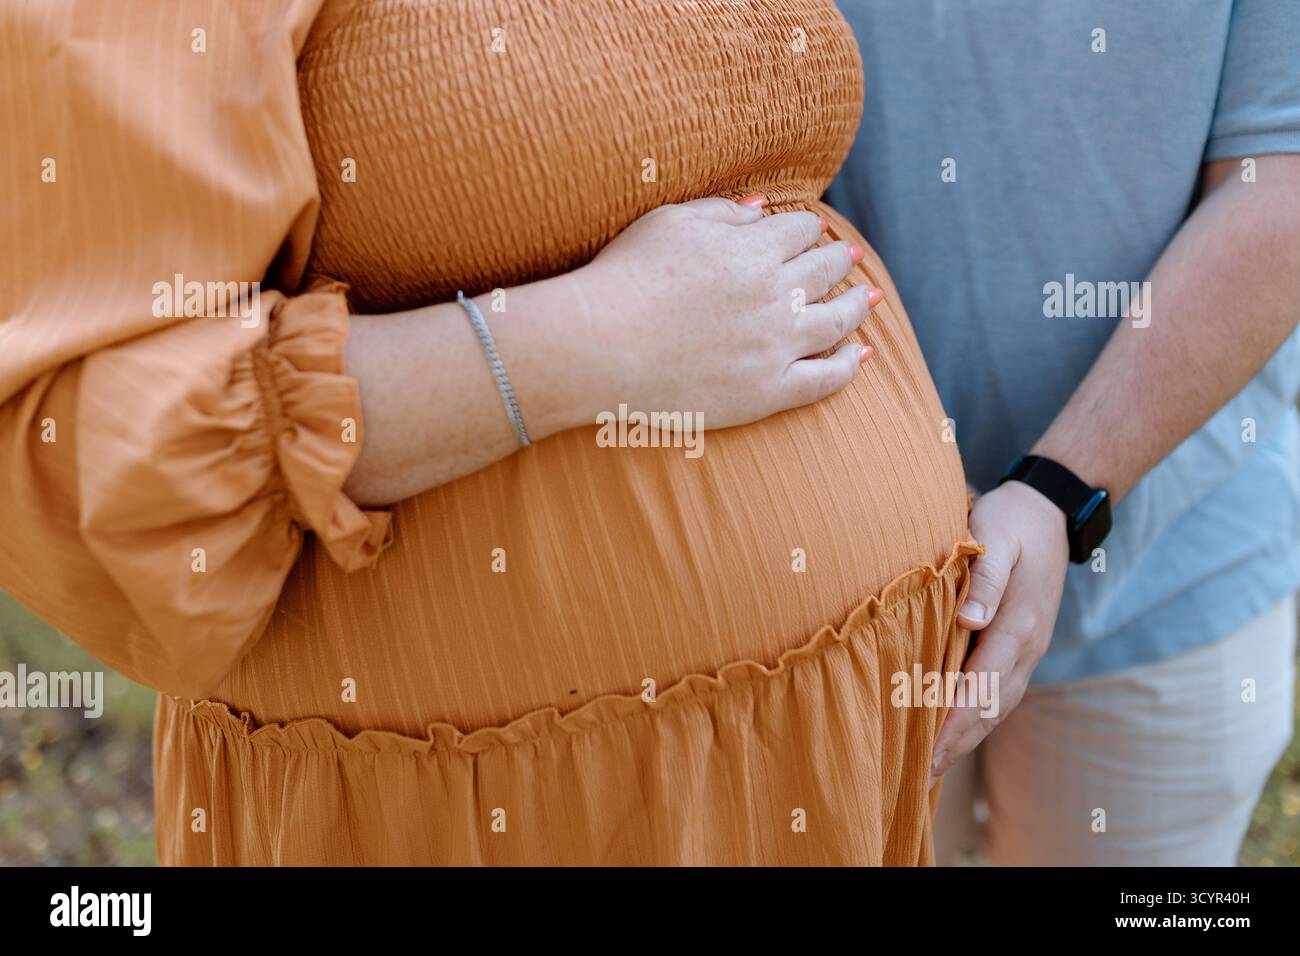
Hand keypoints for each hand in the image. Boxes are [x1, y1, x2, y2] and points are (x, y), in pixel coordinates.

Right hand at [571, 195, 881, 428]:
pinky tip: (861, 355)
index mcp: (754, 249)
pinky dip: (849, 365)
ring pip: (837, 320)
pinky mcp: (768, 391)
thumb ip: (721, 213)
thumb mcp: (668, 222)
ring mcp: (776, 345)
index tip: (810, 231)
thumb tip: (763, 210)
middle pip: (825, 269)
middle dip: (839, 259)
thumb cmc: (624, 278)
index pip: (800, 230)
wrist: (600, 346)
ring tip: (870, 297)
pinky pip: (826, 379)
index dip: (807, 228)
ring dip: (858, 305)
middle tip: (849, 257)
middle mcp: (775, 294)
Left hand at [930, 480, 1068, 786]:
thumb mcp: (996, 539)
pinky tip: (953, 732)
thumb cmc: (1011, 521)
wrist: (1049, 511)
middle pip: (989, 708)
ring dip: (965, 737)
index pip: (981, 687)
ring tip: (930, 765)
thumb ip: (986, 581)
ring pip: (997, 706)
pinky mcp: (1022, 647)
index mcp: (1017, 626)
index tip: (925, 750)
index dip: (952, 722)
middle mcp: (1026, 647)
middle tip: (918, 775)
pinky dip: (977, 718)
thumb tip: (969, 621)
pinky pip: (999, 692)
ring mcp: (1028, 650)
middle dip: (955, 743)